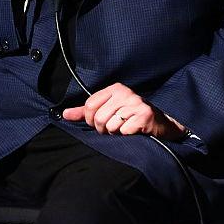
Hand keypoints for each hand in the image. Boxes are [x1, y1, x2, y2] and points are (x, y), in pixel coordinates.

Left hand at [62, 82, 185, 138]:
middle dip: (103, 129)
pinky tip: (134, 131)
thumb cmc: (130, 117)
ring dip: (116, 133)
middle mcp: (126, 93)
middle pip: (99, 118)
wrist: (159, 124)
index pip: (89, 105)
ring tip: (125, 128)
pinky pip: (124, 131)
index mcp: (115, 88)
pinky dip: (127, 135)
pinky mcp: (145, 115)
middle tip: (114, 127)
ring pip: (110, 126)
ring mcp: (136, 103)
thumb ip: (85, 112)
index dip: (91, 119)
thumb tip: (64, 114)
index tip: (100, 122)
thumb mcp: (108, 110)